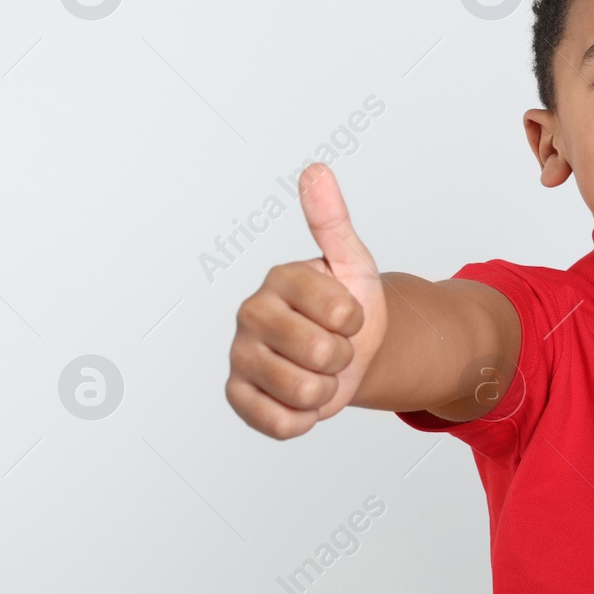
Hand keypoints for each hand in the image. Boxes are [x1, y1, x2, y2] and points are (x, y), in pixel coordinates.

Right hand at [225, 163, 388, 438]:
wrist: (347, 354)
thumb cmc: (348, 306)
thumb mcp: (352, 264)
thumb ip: (332, 220)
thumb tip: (315, 170)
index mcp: (279, 279)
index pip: (340, 312)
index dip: (355, 320)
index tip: (346, 313)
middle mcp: (250, 314)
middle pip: (320, 354)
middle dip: (342, 356)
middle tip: (333, 345)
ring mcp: (240, 356)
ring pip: (304, 392)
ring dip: (326, 388)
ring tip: (318, 370)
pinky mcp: (237, 397)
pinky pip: (281, 423)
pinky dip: (304, 417)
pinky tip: (299, 396)